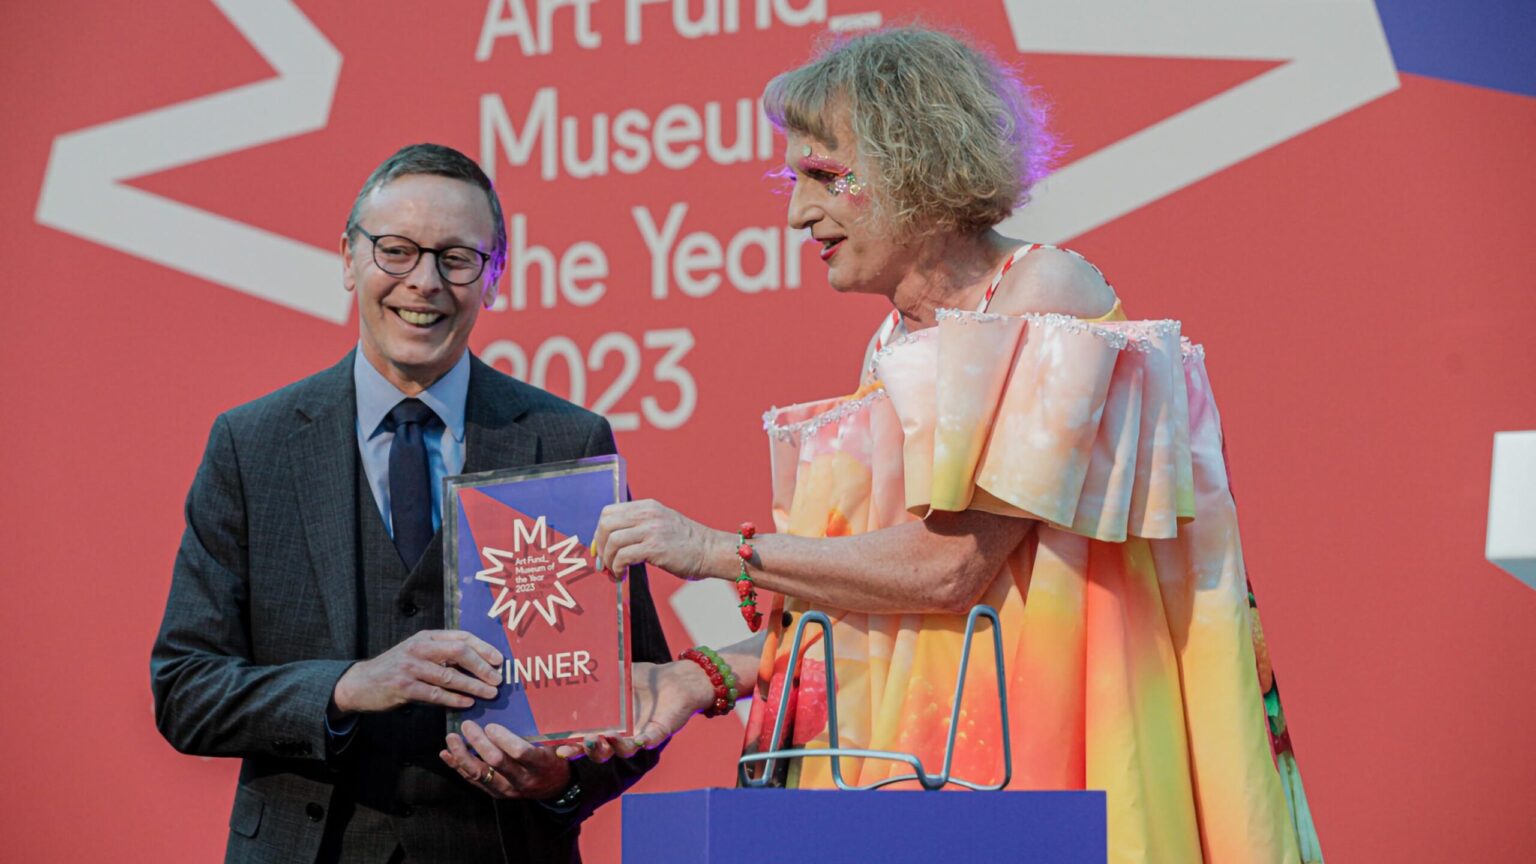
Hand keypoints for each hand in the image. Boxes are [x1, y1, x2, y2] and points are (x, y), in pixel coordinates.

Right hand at [331, 630, 502, 714]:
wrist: (361, 682)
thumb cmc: (396, 667)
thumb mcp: (418, 652)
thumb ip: (442, 653)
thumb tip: (478, 662)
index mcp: (426, 637)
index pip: (461, 637)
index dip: (483, 647)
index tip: (499, 660)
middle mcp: (419, 648)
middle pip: (458, 653)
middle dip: (482, 666)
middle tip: (498, 679)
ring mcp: (410, 667)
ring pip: (449, 676)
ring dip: (473, 686)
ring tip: (490, 694)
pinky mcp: (403, 687)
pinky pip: (435, 694)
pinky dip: (454, 699)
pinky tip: (467, 703)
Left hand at [441, 720, 571, 799]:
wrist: (553, 789)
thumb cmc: (555, 762)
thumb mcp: (562, 750)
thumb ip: (562, 742)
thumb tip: (562, 736)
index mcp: (539, 766)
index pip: (520, 753)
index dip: (504, 739)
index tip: (491, 726)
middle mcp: (521, 779)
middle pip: (495, 762)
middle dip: (479, 743)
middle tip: (467, 725)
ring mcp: (506, 789)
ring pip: (479, 773)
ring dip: (462, 755)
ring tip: (451, 738)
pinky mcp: (495, 792)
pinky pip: (472, 780)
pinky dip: (457, 766)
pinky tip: (446, 754)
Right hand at [553, 660, 716, 761]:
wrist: (675, 679)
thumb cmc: (643, 680)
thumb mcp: (615, 674)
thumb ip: (595, 673)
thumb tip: (570, 661)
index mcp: (604, 725)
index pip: (583, 741)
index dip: (570, 748)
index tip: (557, 748)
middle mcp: (619, 735)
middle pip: (600, 753)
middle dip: (590, 750)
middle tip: (584, 742)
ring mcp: (639, 735)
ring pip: (623, 750)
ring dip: (614, 747)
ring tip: (606, 738)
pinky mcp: (659, 731)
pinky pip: (651, 740)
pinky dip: (645, 742)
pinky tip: (640, 740)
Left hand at [592, 499, 728, 580]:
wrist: (711, 551)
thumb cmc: (687, 544)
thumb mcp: (661, 524)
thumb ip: (640, 526)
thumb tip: (612, 542)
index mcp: (647, 507)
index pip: (609, 512)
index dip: (599, 532)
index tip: (600, 549)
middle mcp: (647, 514)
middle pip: (606, 524)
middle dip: (600, 547)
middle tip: (603, 564)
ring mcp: (652, 530)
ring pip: (613, 541)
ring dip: (608, 561)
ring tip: (614, 572)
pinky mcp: (655, 547)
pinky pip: (623, 556)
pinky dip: (617, 568)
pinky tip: (622, 575)